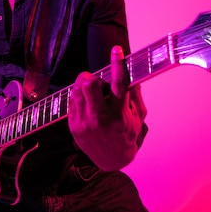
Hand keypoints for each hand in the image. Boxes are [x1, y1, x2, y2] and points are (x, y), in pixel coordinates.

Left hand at [68, 45, 146, 170]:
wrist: (111, 160)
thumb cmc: (127, 136)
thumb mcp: (138, 117)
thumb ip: (136, 96)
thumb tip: (133, 76)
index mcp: (119, 114)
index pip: (118, 84)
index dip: (117, 64)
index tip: (117, 51)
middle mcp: (99, 117)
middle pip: (89, 85)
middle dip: (92, 77)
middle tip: (97, 80)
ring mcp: (84, 122)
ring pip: (77, 91)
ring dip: (84, 85)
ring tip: (92, 90)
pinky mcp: (73, 125)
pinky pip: (72, 101)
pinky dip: (79, 97)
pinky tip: (87, 102)